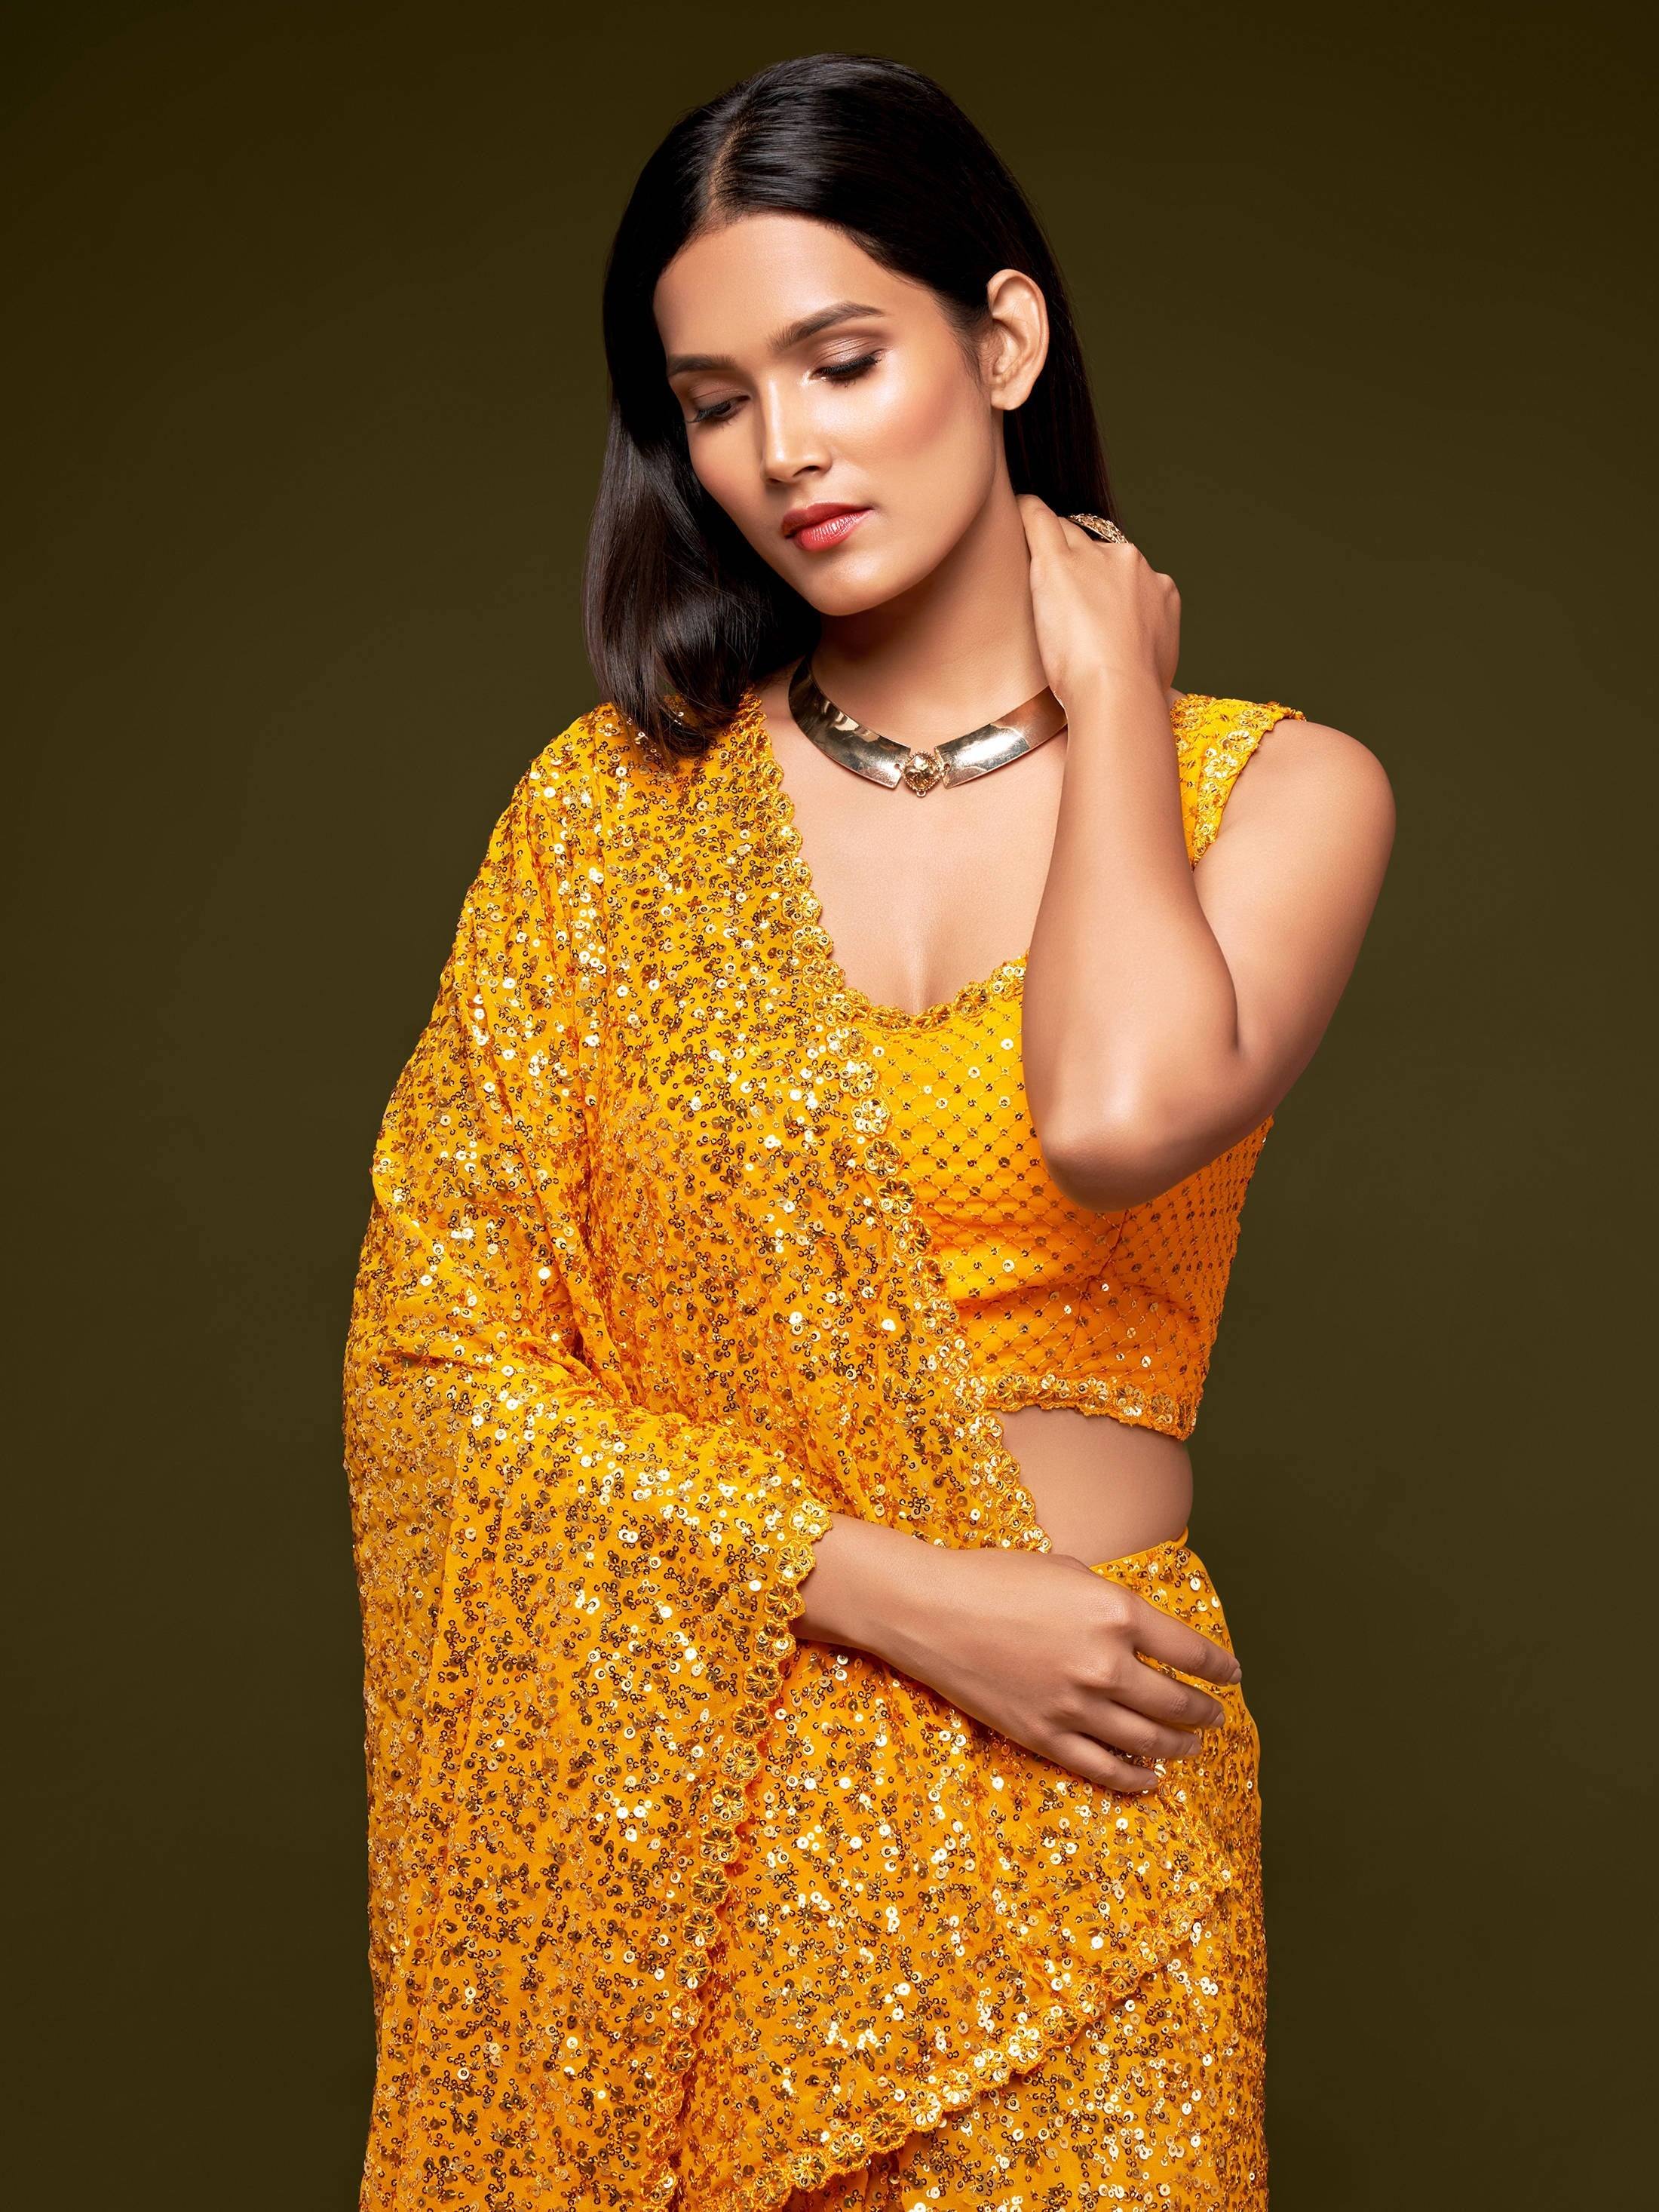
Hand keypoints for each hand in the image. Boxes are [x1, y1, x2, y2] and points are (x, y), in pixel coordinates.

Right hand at [886, 1542, 1240, 1793]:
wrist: (930, 1610)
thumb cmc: (996, 1578)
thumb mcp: (1068, 1571)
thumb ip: (1112, 1604)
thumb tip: (1143, 1631)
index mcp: (1117, 1613)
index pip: (1191, 1650)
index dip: (1220, 1667)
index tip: (1233, 1675)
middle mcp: (1105, 1664)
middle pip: (1176, 1701)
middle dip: (1204, 1710)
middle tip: (1215, 1713)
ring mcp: (1075, 1706)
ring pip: (1148, 1739)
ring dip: (1178, 1745)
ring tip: (1192, 1744)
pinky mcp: (1045, 1736)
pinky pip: (1104, 1768)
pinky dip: (1135, 1777)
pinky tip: (1151, 1777)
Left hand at [1016, 493, 1180, 708]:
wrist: (1119, 690)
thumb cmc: (1135, 691)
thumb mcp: (1158, 663)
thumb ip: (1148, 643)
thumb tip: (1140, 651)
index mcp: (1159, 588)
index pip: (1125, 573)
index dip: (1105, 586)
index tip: (1090, 603)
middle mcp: (1132, 564)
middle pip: (1098, 548)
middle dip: (1082, 565)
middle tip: (1059, 590)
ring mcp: (1095, 559)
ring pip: (1069, 533)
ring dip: (1054, 543)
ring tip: (1031, 556)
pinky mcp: (1059, 563)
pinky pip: (1039, 521)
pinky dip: (1027, 513)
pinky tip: (1016, 508)